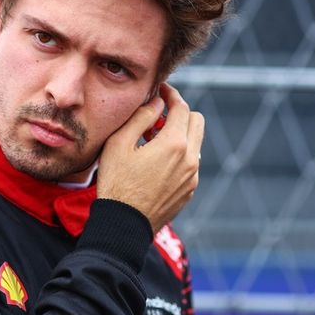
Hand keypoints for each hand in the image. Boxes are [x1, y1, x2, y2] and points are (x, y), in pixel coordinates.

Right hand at [97, 83, 203, 232]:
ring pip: (196, 143)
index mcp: (174, 144)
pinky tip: (157, 162)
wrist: (124, 224)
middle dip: (181, 113)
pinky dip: (180, 154)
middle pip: (197, 121)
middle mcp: (190, 159)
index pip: (181, 107)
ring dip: (181, 134)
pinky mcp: (190, 190)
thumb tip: (157, 102)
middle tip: (159, 115)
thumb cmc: (117, 183)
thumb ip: (141, 117)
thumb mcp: (119, 144)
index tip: (161, 91)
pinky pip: (191, 163)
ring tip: (154, 140)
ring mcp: (192, 177)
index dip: (171, 95)